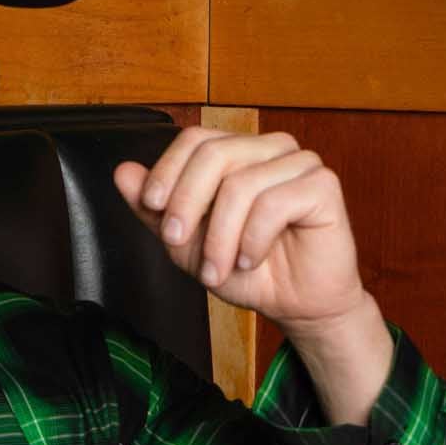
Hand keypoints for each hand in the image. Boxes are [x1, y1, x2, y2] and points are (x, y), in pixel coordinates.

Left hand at [113, 127, 364, 328]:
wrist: (295, 305)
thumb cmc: (249, 271)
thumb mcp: (190, 243)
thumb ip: (156, 210)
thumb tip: (122, 172)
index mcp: (240, 152)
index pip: (196, 139)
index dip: (168, 171)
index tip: (153, 208)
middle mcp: (270, 148)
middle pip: (214, 154)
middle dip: (187, 204)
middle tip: (178, 244)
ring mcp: (300, 162)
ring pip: (240, 184)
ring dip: (220, 237)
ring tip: (218, 271)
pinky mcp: (323, 185)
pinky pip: (274, 203)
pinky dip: (253, 240)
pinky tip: (251, 259)